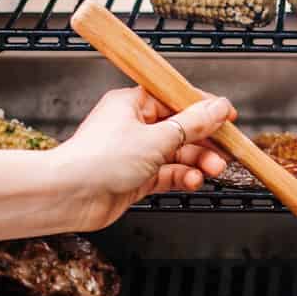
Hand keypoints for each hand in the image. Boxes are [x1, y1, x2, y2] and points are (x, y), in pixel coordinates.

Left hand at [49, 85, 235, 229]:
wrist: (68, 196)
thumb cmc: (97, 160)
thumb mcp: (156, 138)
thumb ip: (192, 125)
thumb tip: (217, 107)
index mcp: (133, 103)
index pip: (177, 99)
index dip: (204, 108)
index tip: (228, 117)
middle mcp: (134, 126)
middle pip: (181, 128)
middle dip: (205, 141)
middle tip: (225, 150)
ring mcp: (135, 153)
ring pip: (177, 153)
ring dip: (197, 161)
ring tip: (212, 169)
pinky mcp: (136, 178)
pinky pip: (168, 174)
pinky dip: (183, 177)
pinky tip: (193, 181)